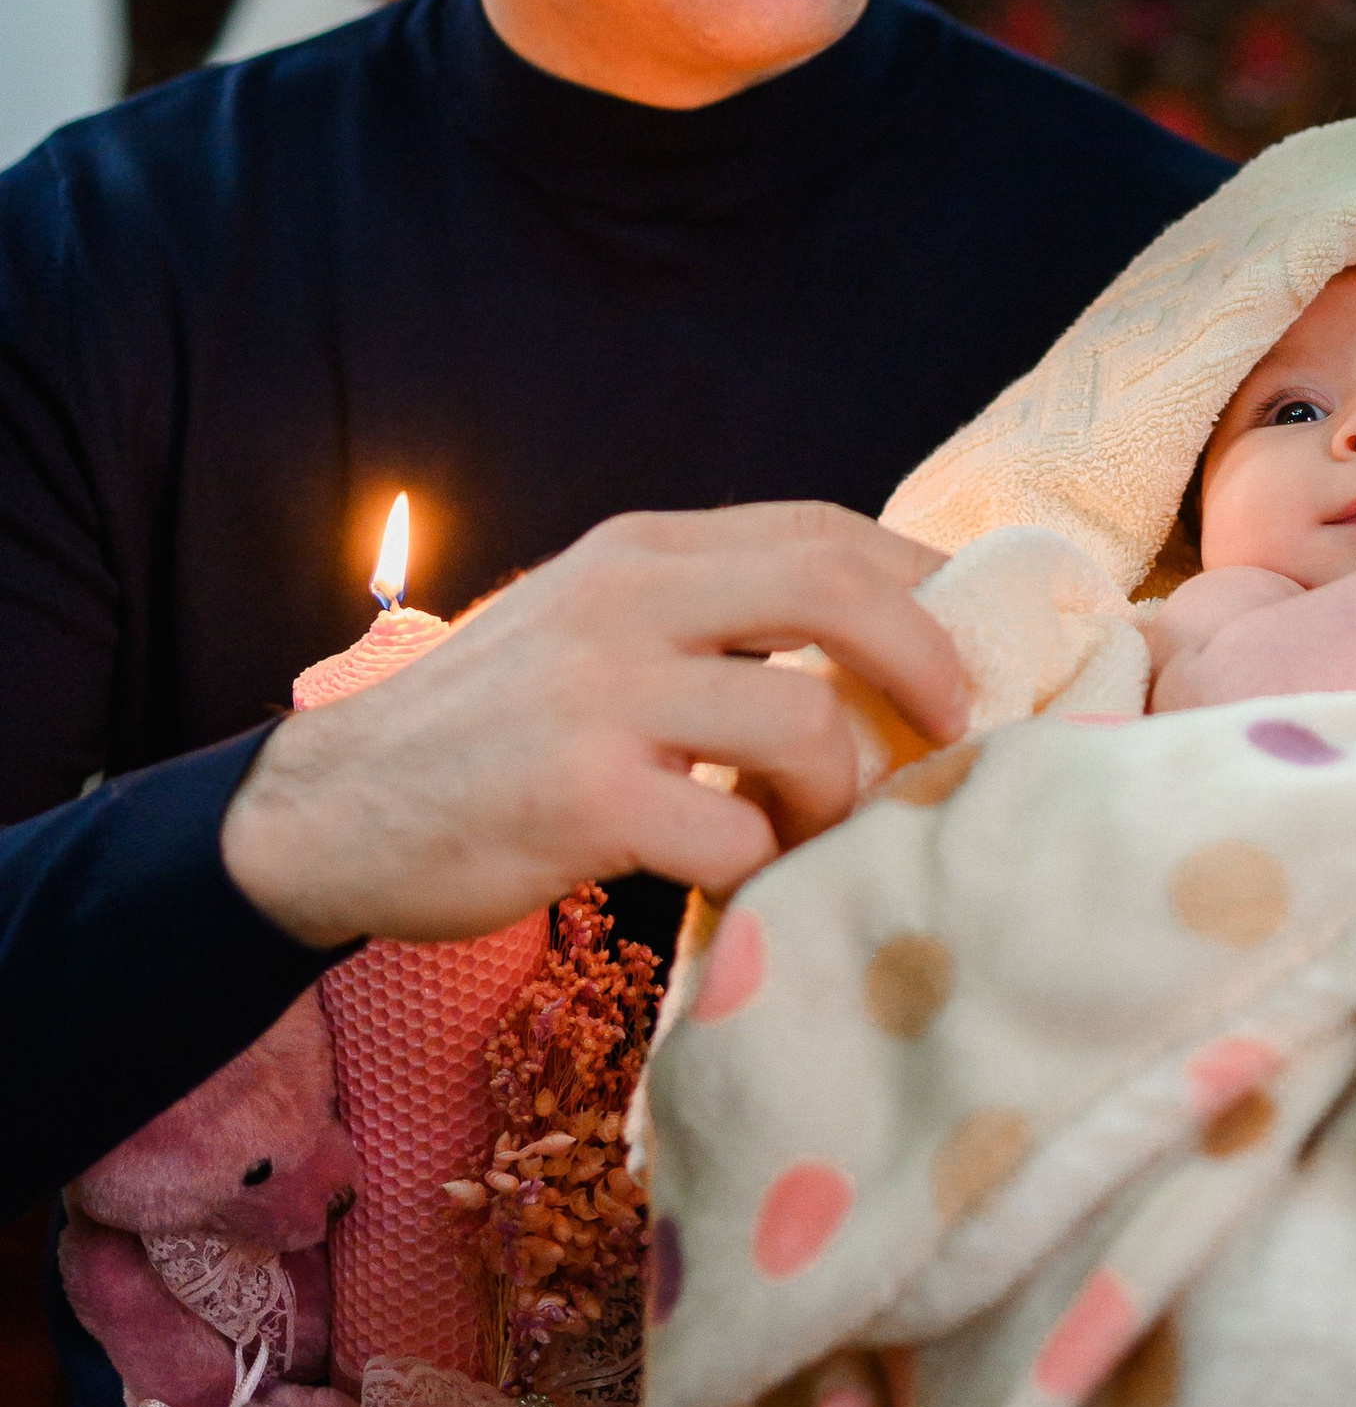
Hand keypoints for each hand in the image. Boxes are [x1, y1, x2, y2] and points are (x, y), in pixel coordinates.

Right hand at [223, 501, 969, 948]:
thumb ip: (705, 616)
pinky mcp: (580, 798)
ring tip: (810, 829)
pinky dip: (762, 868)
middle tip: (955, 728)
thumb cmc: (488, 730)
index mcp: (641, 550)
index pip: (822, 530)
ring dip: (840, 795)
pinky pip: (734, 836)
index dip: (923, 582)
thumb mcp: (590, 626)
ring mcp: (602, 697)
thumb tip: (874, 639)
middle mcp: (627, 601)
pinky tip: (736, 876)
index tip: (974, 643)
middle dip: (928, 661)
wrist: (331, 811)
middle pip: (837, 590)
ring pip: (805, 727)